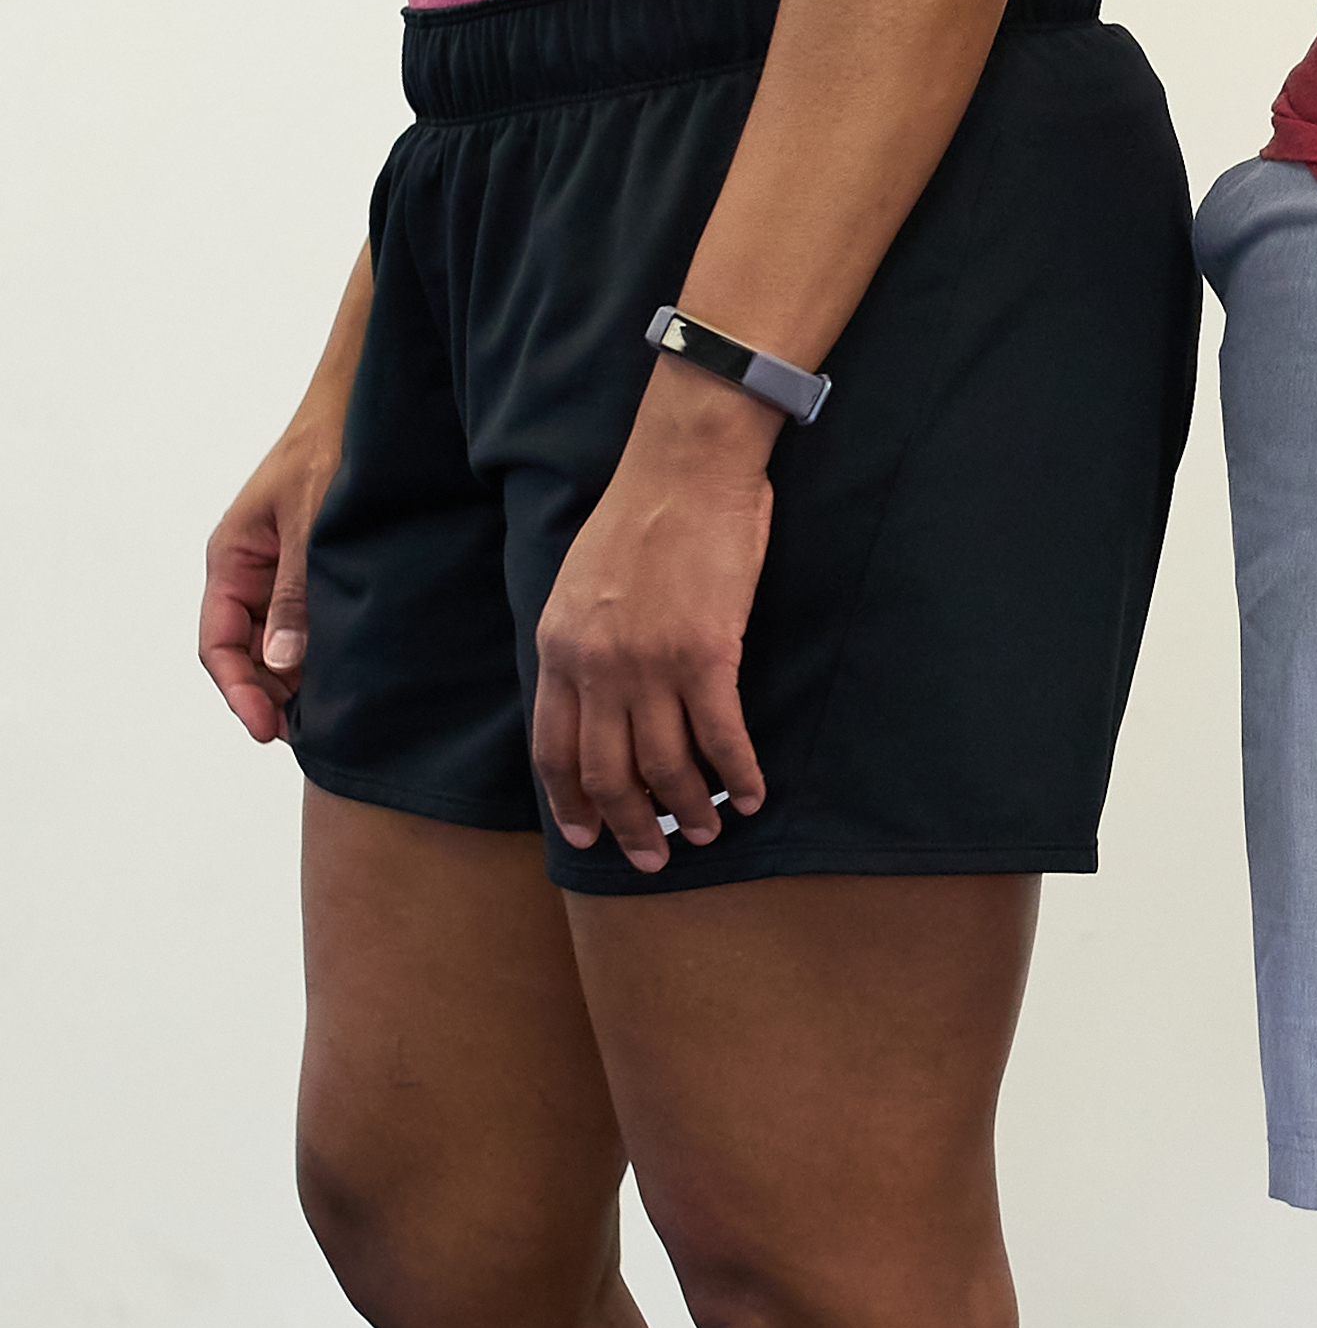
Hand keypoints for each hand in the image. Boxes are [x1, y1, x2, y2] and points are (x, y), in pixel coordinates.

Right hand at [199, 398, 349, 746]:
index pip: (219, 644)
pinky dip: (325, 657)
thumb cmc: (329, 447)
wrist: (366, 407)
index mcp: (232, 560)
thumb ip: (297, 591)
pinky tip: (352, 679)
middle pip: (247, 656)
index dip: (239, 691)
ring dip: (300, 682)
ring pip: (280, 648)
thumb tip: (282, 663)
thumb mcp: (311, 520)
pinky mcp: (318, 576)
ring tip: (335, 717)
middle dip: (271, 696)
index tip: (267, 728)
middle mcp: (252, 575)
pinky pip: (312, 628)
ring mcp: (285, 577)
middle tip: (311, 735)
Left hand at [530, 368, 777, 872]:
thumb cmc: (644, 513)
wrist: (686, 466)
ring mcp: (650, 664)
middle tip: (653, 861)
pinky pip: (722, 738)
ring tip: (709, 832)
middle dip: (631, 827)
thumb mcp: (582, 581)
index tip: (588, 835)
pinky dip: (738, 776)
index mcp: (560, 647)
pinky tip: (753, 796)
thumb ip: (582, 641)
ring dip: (688, 811)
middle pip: (607, 773)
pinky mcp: (707, 655)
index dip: (570, 802)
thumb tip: (599, 693)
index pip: (553, 749)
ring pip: (665, 766)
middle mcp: (597, 665)